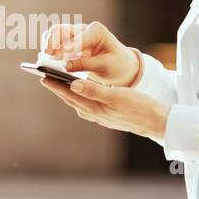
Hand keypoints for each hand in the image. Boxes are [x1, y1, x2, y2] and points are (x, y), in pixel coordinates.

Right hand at [40, 21, 140, 86]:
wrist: (120, 65)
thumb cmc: (116, 64)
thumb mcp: (106, 66)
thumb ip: (86, 65)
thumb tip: (65, 66)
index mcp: (97, 32)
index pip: (81, 36)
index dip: (72, 45)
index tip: (64, 55)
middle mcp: (82, 30)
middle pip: (60, 29)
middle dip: (52, 41)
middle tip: (48, 56)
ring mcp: (73, 37)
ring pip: (53, 35)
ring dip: (47, 46)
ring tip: (45, 59)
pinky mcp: (67, 46)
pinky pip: (53, 44)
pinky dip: (48, 51)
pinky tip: (46, 61)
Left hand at [40, 76, 168, 139]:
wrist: (156, 122)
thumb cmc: (139, 107)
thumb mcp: (117, 96)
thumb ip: (94, 90)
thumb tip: (72, 84)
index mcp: (95, 108)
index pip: (70, 94)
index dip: (55, 85)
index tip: (42, 75)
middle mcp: (95, 114)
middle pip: (72, 99)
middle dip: (58, 89)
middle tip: (45, 77)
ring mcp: (101, 117)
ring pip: (79, 103)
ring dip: (68, 94)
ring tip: (59, 85)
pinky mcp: (108, 116)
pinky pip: (88, 106)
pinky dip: (81, 98)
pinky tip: (82, 96)